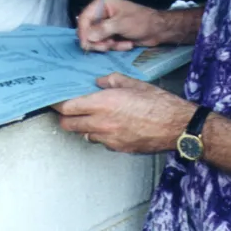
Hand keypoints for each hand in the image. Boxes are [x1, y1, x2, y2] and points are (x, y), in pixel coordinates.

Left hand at [53, 73, 195, 153]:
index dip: (57, 105)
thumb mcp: (134, 83)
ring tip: (91, 117)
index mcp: (103, 103)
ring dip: (82, 126)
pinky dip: (100, 134)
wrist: (177, 126)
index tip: (53, 101)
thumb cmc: (158, 103)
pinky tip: (110, 126)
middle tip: (67, 110)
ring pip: (84, 134)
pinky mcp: (118, 148)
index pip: (67, 107)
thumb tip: (98, 82)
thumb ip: (111, 81)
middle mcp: (102, 122)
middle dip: (64, 118)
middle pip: (68, 125)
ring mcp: (109, 138)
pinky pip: (100, 142)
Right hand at [77, 0, 167, 51]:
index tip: (86, 44)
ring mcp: (106, 24)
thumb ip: (103, 30)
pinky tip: (127, 44)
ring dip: (109, 45)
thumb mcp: (121, 24)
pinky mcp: (111, 34)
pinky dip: (115, 47)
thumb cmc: (141, 22)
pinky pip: (105, 44)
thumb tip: (88, 37)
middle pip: (88, 31)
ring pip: (96, 40)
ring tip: (122, 44)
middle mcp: (101, 13)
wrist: (158, 30)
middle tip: (108, 46)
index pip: (84, 17)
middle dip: (98, 41)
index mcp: (102, 4)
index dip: (83, 32)